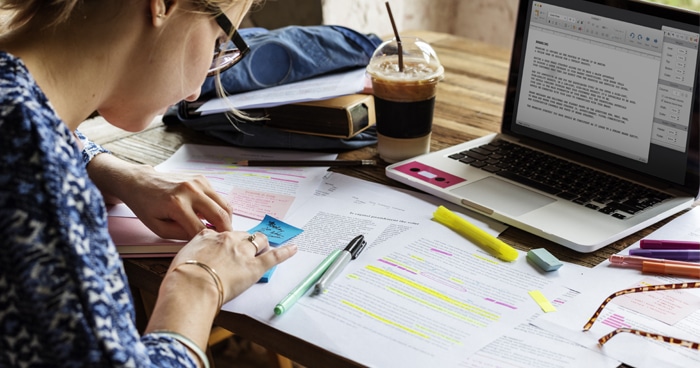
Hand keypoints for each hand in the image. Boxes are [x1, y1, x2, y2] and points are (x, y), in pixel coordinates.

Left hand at [87, 154, 231, 238]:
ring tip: (220, 229)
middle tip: (226, 242)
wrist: (140, 182)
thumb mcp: (158, 228)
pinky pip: (218, 197)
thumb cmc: (146, 206)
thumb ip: (181, 235)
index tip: (212, 249)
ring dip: (226, 219)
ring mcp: (198, 182)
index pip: (202, 229)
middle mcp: (191, 190)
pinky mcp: (202, 178)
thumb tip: (201, 240)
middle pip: (220, 215)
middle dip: (226, 232)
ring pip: (224, 205)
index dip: (209, 242)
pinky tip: (210, 215)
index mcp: (177, 204)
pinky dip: (218, 208)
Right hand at [146, 230, 297, 345]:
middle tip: (245, 249)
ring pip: (258, 241)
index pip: (219, 234)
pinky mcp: (255, 266)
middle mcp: (227, 240)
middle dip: (244, 241)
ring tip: (266, 246)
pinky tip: (293, 248)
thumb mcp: (180, 259)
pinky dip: (285, 252)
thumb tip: (191, 258)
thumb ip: (190, 255)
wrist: (191, 286)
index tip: (224, 245)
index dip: (223, 241)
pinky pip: (274, 256)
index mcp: (208, 237)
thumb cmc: (181, 278)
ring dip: (262, 244)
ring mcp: (242, 252)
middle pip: (241, 235)